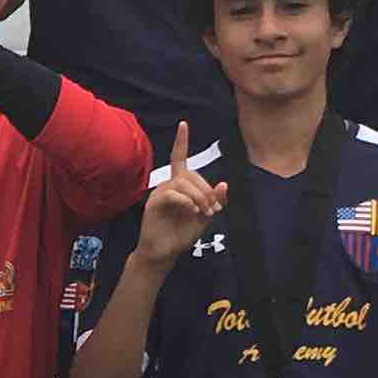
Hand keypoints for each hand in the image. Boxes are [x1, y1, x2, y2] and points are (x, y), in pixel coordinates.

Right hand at [134, 120, 223, 268]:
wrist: (164, 253)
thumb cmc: (181, 234)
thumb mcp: (204, 217)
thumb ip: (215, 201)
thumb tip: (223, 184)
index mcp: (180, 185)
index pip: (179, 158)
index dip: (181, 141)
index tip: (183, 124)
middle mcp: (169, 185)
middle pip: (190, 174)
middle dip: (205, 189)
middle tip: (212, 209)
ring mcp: (160, 193)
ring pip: (182, 182)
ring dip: (198, 196)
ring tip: (203, 212)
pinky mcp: (154, 203)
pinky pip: (172, 193)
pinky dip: (186, 200)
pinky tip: (191, 210)